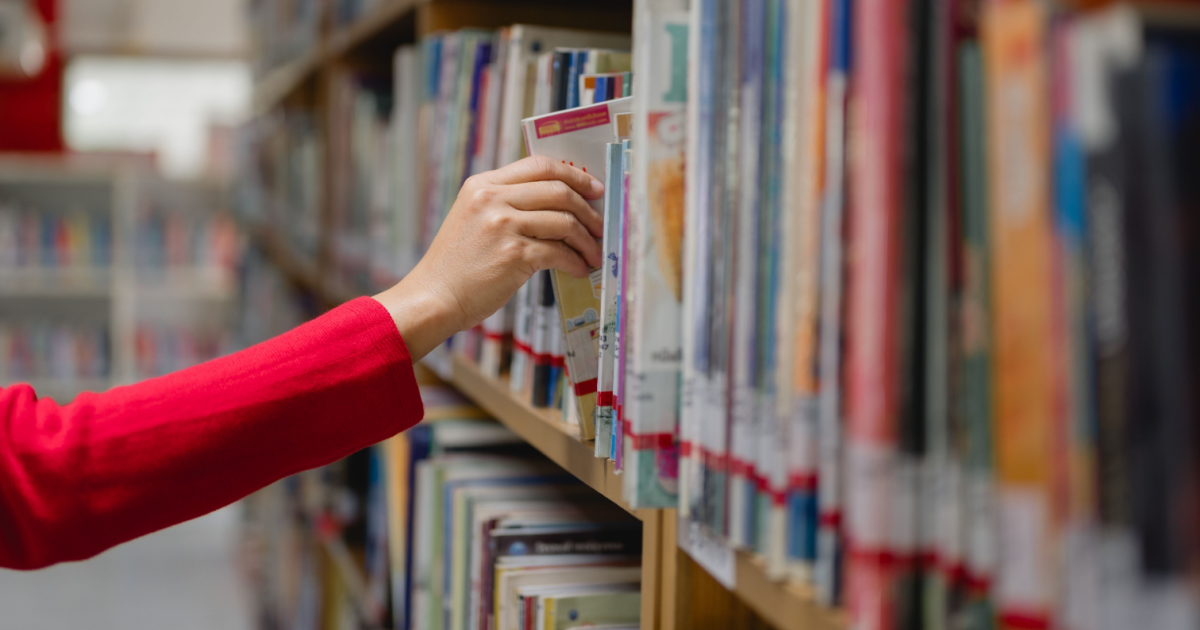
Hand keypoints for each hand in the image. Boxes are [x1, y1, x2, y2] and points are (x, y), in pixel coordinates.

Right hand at [374, 156, 604, 359]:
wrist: (433, 297)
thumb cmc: (457, 265)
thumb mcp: (473, 218)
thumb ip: (506, 204)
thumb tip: (559, 205)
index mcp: (483, 184)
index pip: (539, 165)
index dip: (573, 174)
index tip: (593, 188)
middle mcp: (493, 198)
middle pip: (558, 190)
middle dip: (588, 209)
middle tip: (600, 225)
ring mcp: (503, 225)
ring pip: (564, 221)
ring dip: (586, 240)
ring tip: (593, 254)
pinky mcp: (514, 255)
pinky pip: (559, 252)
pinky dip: (575, 262)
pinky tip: (579, 269)